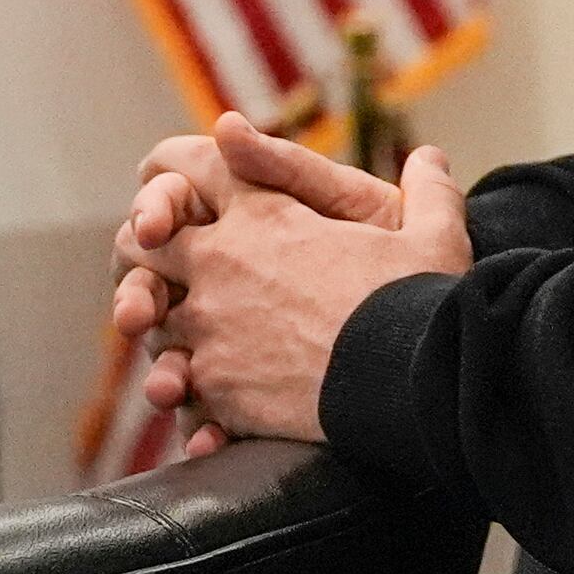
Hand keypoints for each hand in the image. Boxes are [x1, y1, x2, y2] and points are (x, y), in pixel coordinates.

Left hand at [108, 114, 468, 447]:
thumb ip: (429, 193)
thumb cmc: (421, 302)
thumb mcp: (434, 237)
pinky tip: (210, 416)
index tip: (176, 204)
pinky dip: (188, 396)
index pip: (184, 173)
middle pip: (139, 247)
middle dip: (145, 262)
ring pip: (149, 320)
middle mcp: (220, 262)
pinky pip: (178, 386)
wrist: (411, 382)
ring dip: (163, 331)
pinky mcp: (215, 387)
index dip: (171, 184)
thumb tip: (431, 158)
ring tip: (193, 354)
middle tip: (166, 284)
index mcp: (262, 214)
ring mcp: (209, 326)